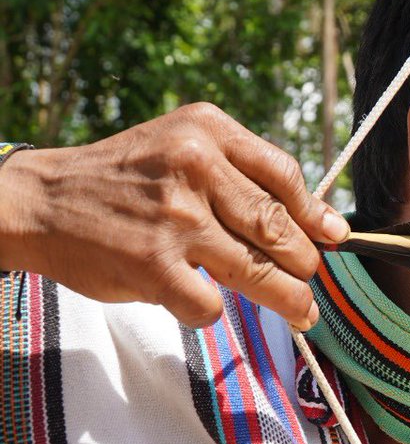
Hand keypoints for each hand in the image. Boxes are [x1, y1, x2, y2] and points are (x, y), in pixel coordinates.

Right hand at [0, 103, 348, 328]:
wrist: (40, 201)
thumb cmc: (125, 179)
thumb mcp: (181, 148)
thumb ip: (244, 176)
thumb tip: (323, 225)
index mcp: (208, 131)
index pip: (285, 176)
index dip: (316, 215)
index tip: (334, 238)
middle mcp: (195, 166)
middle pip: (278, 228)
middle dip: (305, 263)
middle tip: (310, 281)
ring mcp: (176, 218)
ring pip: (258, 271)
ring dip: (288, 299)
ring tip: (301, 312)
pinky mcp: (154, 266)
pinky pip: (212, 304)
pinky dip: (214, 311)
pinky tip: (204, 302)